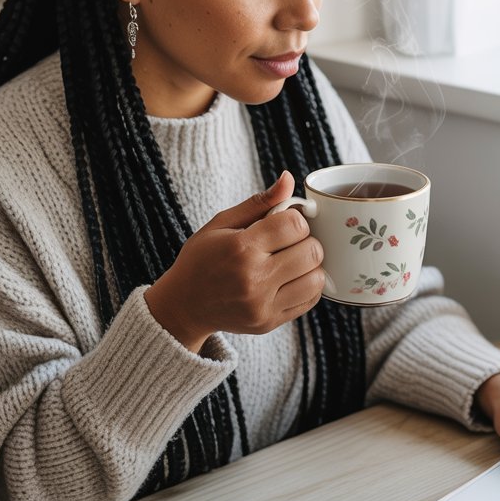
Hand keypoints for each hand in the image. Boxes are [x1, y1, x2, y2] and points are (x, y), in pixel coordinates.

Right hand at [145, 171, 324, 350]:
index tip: (283, 223)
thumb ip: (259, 202)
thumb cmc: (202, 259)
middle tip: (290, 241)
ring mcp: (262, 305)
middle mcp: (253, 279)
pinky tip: (291, 278)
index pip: (295, 225)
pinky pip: (309, 301)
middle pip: (311, 251)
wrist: (184, 305)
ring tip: (292, 261)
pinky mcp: (268, 322)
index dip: (295, 219)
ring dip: (310, 265)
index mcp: (241, 248)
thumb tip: (288, 178)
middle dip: (306, 240)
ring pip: (316, 278)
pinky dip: (307, 286)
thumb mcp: (221, 223)